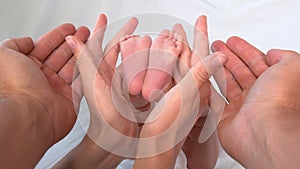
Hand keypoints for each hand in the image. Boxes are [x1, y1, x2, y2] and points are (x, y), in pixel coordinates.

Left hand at [0, 23, 88, 167]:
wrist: (30, 115)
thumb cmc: (16, 87)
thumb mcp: (4, 55)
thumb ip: (15, 44)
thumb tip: (27, 41)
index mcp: (27, 66)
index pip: (45, 46)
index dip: (58, 35)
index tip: (69, 28)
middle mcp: (42, 77)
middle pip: (61, 54)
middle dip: (73, 42)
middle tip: (84, 33)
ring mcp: (56, 88)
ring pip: (72, 66)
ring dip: (82, 53)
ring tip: (91, 41)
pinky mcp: (69, 98)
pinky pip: (81, 81)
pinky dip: (87, 70)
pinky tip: (93, 60)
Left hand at [54, 14, 139, 168]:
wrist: (115, 141)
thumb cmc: (102, 116)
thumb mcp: (92, 84)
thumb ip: (84, 61)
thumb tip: (71, 38)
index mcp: (99, 71)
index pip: (102, 44)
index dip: (104, 29)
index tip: (109, 17)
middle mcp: (111, 77)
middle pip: (121, 51)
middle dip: (129, 36)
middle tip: (138, 25)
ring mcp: (124, 86)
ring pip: (134, 62)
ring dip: (143, 50)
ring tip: (154, 40)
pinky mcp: (136, 96)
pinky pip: (144, 77)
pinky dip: (152, 68)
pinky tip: (160, 63)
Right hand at [133, 16, 226, 168]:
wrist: (155, 145)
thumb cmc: (171, 124)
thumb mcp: (191, 95)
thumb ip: (203, 74)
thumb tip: (220, 56)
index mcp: (200, 86)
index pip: (202, 54)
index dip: (201, 35)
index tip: (201, 20)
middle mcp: (192, 90)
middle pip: (189, 58)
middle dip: (183, 41)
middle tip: (176, 27)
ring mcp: (179, 96)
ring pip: (177, 67)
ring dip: (171, 51)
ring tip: (166, 38)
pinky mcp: (168, 102)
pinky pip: (167, 78)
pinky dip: (163, 66)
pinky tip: (158, 60)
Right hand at [213, 37, 299, 167]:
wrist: (263, 129)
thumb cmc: (278, 101)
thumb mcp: (292, 67)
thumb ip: (285, 56)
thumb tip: (274, 53)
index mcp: (272, 83)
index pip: (256, 62)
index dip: (243, 50)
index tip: (232, 42)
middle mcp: (257, 95)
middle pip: (239, 71)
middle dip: (228, 57)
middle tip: (217, 47)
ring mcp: (242, 107)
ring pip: (227, 84)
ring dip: (218, 69)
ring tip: (208, 58)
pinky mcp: (226, 118)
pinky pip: (215, 101)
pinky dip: (209, 91)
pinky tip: (204, 80)